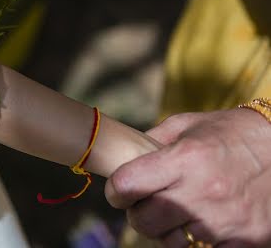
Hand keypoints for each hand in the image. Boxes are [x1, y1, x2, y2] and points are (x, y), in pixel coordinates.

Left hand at [105, 109, 270, 246]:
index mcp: (186, 158)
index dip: (116, 191)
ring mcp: (225, 222)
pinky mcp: (245, 242)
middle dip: (138, 214)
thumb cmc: (233, 133)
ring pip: (170, 242)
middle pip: (144, 221)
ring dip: (166, 231)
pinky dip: (195, 242)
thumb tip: (120, 158)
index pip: (127, 185)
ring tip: (177, 213)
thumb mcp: (189, 125)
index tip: (120, 190)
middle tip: (146, 204)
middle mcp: (204, 193)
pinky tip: (201, 224)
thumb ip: (152, 141)